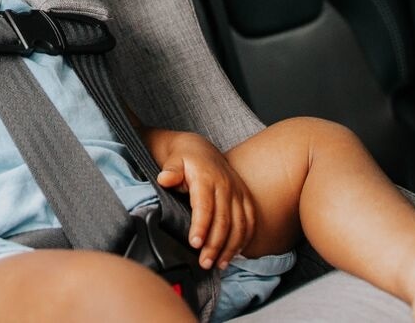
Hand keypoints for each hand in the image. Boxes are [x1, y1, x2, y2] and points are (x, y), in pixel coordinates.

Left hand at [154, 131, 256, 269]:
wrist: (199, 149)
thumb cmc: (183, 159)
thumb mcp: (172, 161)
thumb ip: (170, 171)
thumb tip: (164, 179)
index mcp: (206, 178)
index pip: (205, 207)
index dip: (201, 227)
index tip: (195, 244)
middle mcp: (226, 185)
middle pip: (224, 220)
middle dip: (215, 245)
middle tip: (204, 263)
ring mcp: (238, 192)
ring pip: (240, 224)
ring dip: (231, 247)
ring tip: (219, 264)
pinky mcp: (245, 197)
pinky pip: (250, 221)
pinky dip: (245, 239)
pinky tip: (235, 253)